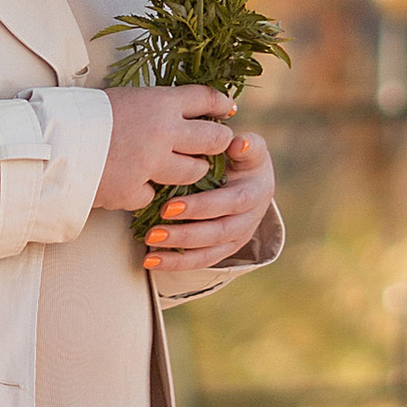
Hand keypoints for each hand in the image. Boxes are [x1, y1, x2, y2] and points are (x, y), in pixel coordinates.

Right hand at [94, 83, 236, 214]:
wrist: (51, 143)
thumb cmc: (82, 113)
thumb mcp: (123, 97)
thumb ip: (152, 106)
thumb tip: (174, 110)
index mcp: (160, 103)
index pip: (205, 99)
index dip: (220, 103)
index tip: (227, 108)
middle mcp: (164, 133)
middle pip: (214, 139)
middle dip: (217, 142)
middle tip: (212, 144)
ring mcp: (152, 165)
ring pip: (194, 172)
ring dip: (190, 170)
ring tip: (176, 166)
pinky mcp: (135, 191)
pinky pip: (156, 194)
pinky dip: (147, 191)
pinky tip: (134, 182)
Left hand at [143, 126, 276, 281]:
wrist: (250, 182)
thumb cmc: (242, 159)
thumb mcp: (250, 149)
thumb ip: (247, 145)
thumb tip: (237, 143)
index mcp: (257, 193)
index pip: (232, 203)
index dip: (202, 207)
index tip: (169, 206)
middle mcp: (250, 220)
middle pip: (219, 232)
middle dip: (185, 234)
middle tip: (153, 231)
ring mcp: (238, 238)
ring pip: (209, 252)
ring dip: (178, 253)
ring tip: (150, 245)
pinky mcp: (224, 251)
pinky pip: (200, 262)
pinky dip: (175, 263)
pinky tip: (151, 261)